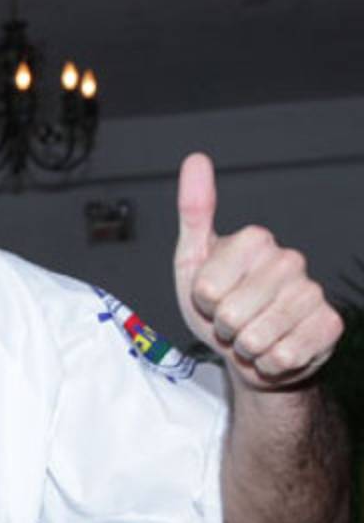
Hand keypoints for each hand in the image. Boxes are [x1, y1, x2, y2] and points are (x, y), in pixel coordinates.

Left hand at [173, 152, 342, 390]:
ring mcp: (312, 292)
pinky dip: (268, 363)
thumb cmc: (218, 304)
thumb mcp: (192, 260)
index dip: (202, 302)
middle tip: (232, 320)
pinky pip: (283, 356)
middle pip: (230, 313)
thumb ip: (193, 212)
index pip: (207, 288)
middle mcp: (289, 260)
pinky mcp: (329, 325)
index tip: (211, 297)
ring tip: (250, 334)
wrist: (252, 350)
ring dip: (245, 347)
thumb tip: (196, 159)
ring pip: (256, 337)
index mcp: (255, 240)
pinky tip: (274, 349)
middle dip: (223, 326)